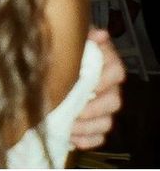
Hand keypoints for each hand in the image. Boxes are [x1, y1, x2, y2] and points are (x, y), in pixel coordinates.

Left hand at [70, 28, 125, 149]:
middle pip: (113, 101)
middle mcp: (110, 87)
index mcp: (107, 63)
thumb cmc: (69, 46)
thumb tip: (100, 34)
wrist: (59, 58)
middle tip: (73, 109)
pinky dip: (86, 139)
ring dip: (87, 127)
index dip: (103, 79)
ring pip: (106, 122)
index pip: (116, 71)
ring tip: (68, 126)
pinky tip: (71, 137)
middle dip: (93, 108)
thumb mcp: (75, 36)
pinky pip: (98, 136)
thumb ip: (86, 35)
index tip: (86, 83)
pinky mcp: (96, 123)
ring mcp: (104, 107)